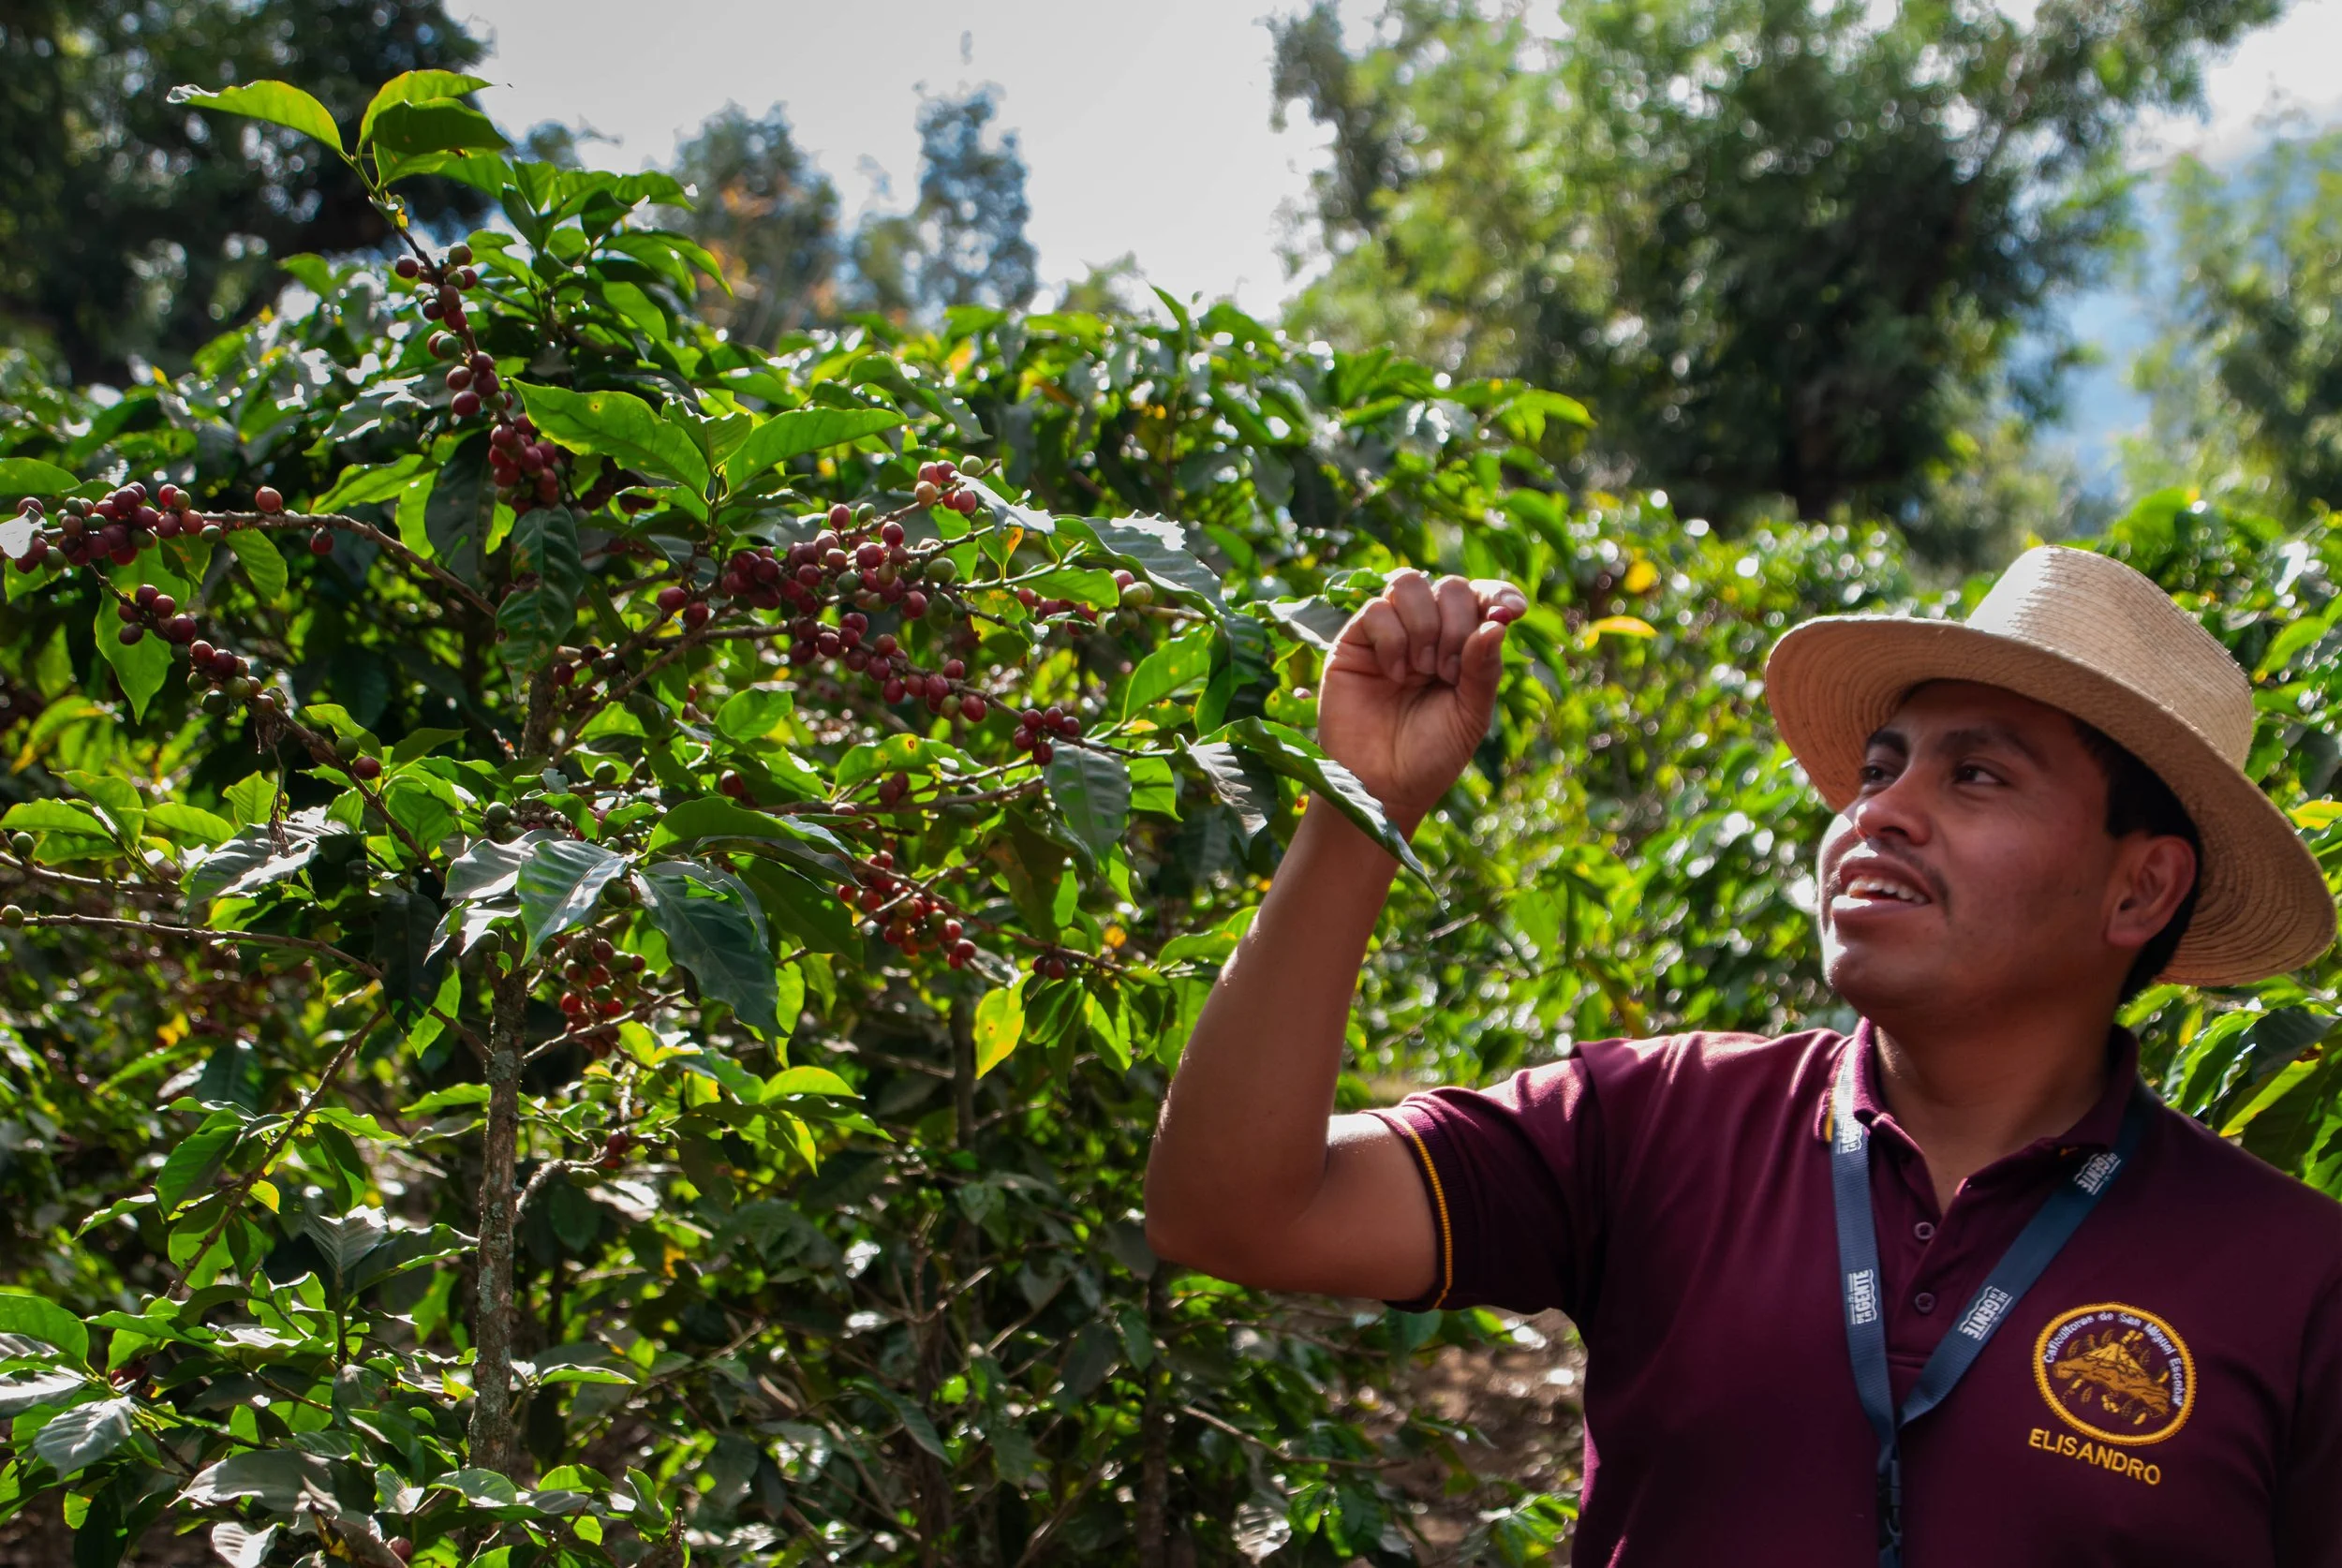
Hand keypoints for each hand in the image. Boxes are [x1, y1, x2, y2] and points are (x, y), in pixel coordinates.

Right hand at [1316, 569, 1525, 833]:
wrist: (1384, 786)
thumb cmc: (1431, 755)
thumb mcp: (1471, 715)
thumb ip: (1484, 669)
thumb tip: (1498, 624)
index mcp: (1463, 645)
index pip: (1483, 597)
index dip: (1498, 594)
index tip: (1512, 611)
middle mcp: (1427, 631)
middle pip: (1449, 586)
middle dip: (1457, 624)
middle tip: (1449, 672)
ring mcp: (1390, 633)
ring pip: (1409, 583)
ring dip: (1424, 625)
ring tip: (1423, 670)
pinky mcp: (1354, 642)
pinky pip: (1376, 609)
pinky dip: (1393, 639)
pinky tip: (1395, 675)